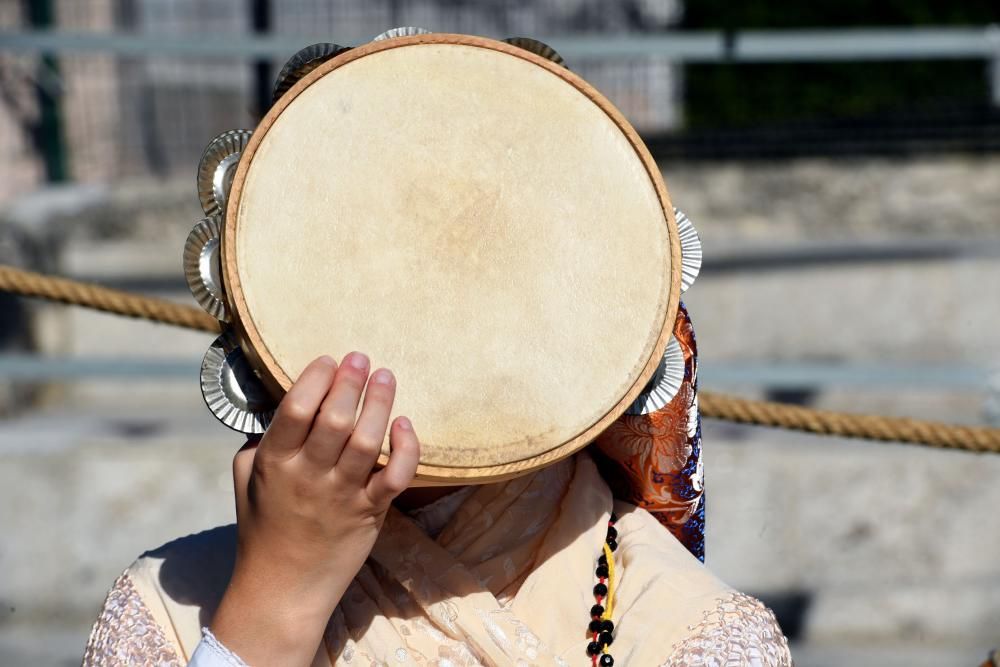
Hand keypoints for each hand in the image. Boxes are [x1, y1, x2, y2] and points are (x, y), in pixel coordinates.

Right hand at [210, 352, 419, 665]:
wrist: (282, 589)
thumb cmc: (262, 529)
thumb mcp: (245, 480)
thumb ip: (259, 441)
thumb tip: (275, 401)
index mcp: (275, 464)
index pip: (296, 411)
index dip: (315, 379)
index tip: (328, 360)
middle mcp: (309, 477)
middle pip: (335, 420)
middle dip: (351, 382)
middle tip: (361, 358)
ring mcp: (342, 495)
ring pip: (368, 442)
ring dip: (379, 403)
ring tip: (385, 376)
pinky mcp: (370, 513)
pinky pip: (396, 476)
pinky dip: (406, 448)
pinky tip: (405, 424)